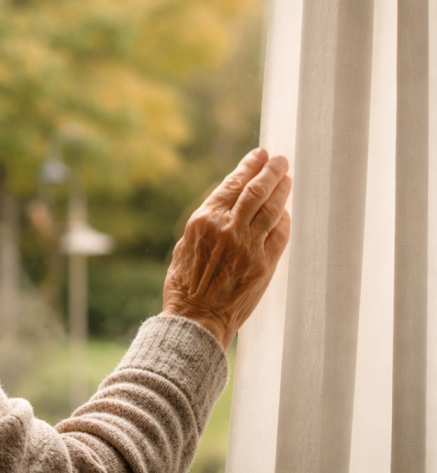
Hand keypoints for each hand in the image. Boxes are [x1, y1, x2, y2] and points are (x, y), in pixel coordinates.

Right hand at [161, 149, 291, 350]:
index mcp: (204, 220)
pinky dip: (284, 219)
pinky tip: (286, 211)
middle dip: (270, 171)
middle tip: (280, 160)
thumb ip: (207, 224)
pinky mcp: (264, 263)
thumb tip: (226, 207)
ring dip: (282, 190)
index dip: (248, 166)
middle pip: (256, 190)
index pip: (232, 184)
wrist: (196, 318)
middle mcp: (227, 228)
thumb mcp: (185, 246)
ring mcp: (248, 245)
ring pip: (271, 208)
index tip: (259, 155)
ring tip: (287, 177)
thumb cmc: (185, 285)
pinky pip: (279, 234)